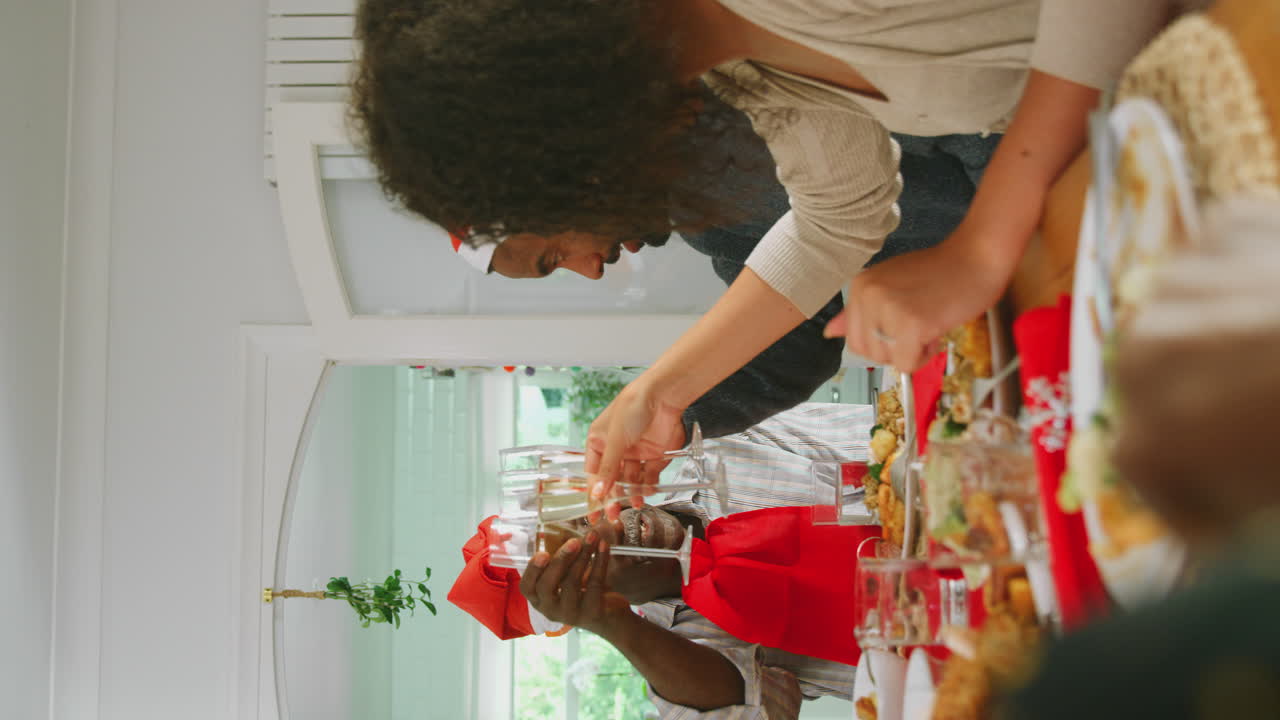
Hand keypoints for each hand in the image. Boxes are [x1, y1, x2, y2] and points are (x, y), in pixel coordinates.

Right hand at [519, 533, 630, 635]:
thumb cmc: (582, 591)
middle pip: (547, 585)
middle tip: (574, 541)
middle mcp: (551, 610)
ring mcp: (571, 614)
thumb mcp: (565, 579)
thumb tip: (560, 528)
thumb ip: (559, 562)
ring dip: (583, 555)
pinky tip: (604, 546)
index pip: (526, 587)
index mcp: (540, 599)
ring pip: (572, 582)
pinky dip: (600, 562)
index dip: (532, 571)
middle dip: (560, 560)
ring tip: (592, 537)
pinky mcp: (592, 613)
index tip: (542, 553)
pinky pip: (594, 583)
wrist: (610, 617)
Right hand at [585, 373, 687, 518]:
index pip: (593, 473)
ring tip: (634, 505)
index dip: (594, 492)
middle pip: (612, 480)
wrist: (663, 396)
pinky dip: (648, 486)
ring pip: (631, 481)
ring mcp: (636, 453)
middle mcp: (616, 449)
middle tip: (613, 515)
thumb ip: (608, 468)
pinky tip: (647, 494)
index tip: (594, 512)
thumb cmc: (632, 408)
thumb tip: (597, 492)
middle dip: (613, 497)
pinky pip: (649, 476)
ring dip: (632, 494)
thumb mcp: (615, 439)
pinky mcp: (655, 455)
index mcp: (599, 441)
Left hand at [827, 235, 1007, 370]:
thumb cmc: (939, 272)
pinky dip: (925, 356)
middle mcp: (868, 295)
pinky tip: (937, 331)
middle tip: (919, 323)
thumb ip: (859, 310)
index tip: (903, 322)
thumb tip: (829, 333)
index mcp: (859, 285)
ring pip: (887, 360)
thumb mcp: (891, 285)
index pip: (853, 338)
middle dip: (895, 348)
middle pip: (868, 353)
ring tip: (929, 323)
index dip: (882, 340)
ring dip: (912, 351)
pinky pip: (908, 363)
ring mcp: (888, 309)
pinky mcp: (912, 324)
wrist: (977, 257)